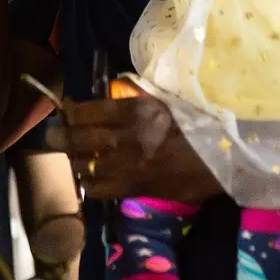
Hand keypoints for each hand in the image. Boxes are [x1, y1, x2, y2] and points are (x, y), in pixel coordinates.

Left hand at [46, 96, 220, 202]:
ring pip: (86, 166)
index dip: (72, 111)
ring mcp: (132, 167)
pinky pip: (101, 189)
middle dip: (61, 137)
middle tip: (52, 136)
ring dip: (75, 161)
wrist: (227, 158)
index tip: (66, 109)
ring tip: (72, 156)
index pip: (89, 111)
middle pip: (80, 139)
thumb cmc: (201, 121)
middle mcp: (129, 139)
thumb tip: (117, 90)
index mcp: (138, 111)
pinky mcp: (138, 189)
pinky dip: (90, 184)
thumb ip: (140, 95)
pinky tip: (89, 179)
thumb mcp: (170, 99)